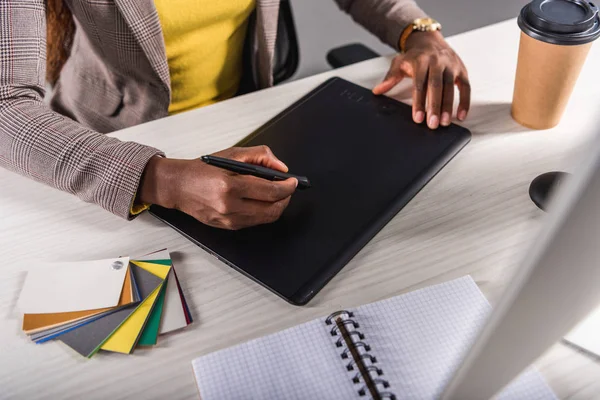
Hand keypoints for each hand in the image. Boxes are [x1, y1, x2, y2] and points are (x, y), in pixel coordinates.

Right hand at [139, 146, 297, 229]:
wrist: (178, 186)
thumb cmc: (202, 170)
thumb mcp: (232, 154)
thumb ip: (260, 156)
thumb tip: (281, 168)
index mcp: (231, 186)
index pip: (271, 191)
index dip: (287, 187)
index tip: (293, 181)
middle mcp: (230, 206)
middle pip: (272, 209)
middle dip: (285, 199)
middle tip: (287, 188)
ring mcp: (229, 220)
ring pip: (265, 219)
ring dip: (276, 207)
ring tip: (276, 194)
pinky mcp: (227, 227)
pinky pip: (254, 222)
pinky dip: (263, 212)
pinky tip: (262, 201)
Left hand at [373, 31, 470, 128]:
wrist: (429, 40)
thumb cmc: (414, 56)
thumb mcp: (399, 63)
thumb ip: (390, 78)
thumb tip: (377, 91)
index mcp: (421, 60)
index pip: (419, 84)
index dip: (418, 102)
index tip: (417, 118)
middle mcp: (437, 61)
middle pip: (436, 86)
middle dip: (434, 106)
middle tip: (432, 124)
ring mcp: (451, 65)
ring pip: (451, 87)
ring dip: (448, 106)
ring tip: (444, 123)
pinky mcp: (461, 70)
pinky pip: (466, 87)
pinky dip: (465, 102)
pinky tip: (461, 115)